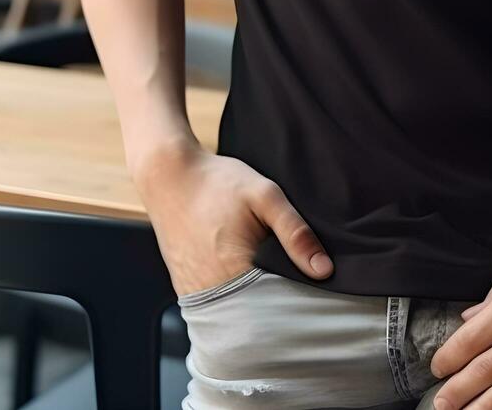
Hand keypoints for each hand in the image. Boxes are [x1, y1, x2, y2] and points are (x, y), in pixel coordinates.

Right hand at [131, 143, 333, 295]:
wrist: (168, 175)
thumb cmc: (218, 183)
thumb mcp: (265, 196)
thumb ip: (295, 233)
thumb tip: (323, 270)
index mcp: (235, 270)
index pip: (278, 308)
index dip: (298, 300)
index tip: (312, 289)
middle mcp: (211, 290)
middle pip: (257, 316)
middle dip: (279, 304)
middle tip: (294, 281)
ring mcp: (194, 293)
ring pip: (236, 314)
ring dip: (256, 304)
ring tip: (269, 277)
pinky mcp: (185, 289)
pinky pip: (218, 306)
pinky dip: (235, 298)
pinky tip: (247, 277)